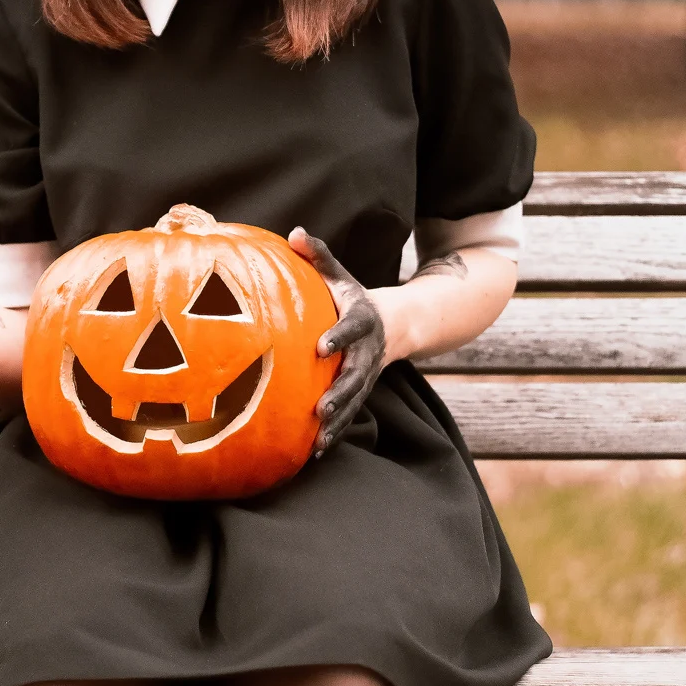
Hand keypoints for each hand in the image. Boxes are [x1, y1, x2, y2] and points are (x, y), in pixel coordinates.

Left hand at [288, 227, 386, 456]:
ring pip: (354, 401)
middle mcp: (367, 352)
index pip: (350, 328)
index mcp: (361, 320)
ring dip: (338, 421)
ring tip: (318, 438)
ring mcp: (366, 376)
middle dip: (339, 392)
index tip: (320, 347)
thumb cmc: (351, 297)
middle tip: (320, 407)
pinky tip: (316, 453)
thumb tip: (293, 232)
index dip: (338, 337)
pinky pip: (350, 415)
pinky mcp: (360, 392)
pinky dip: (336, 434)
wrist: (392, 324)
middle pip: (355, 375)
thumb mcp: (339, 274)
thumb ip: (318, 255)